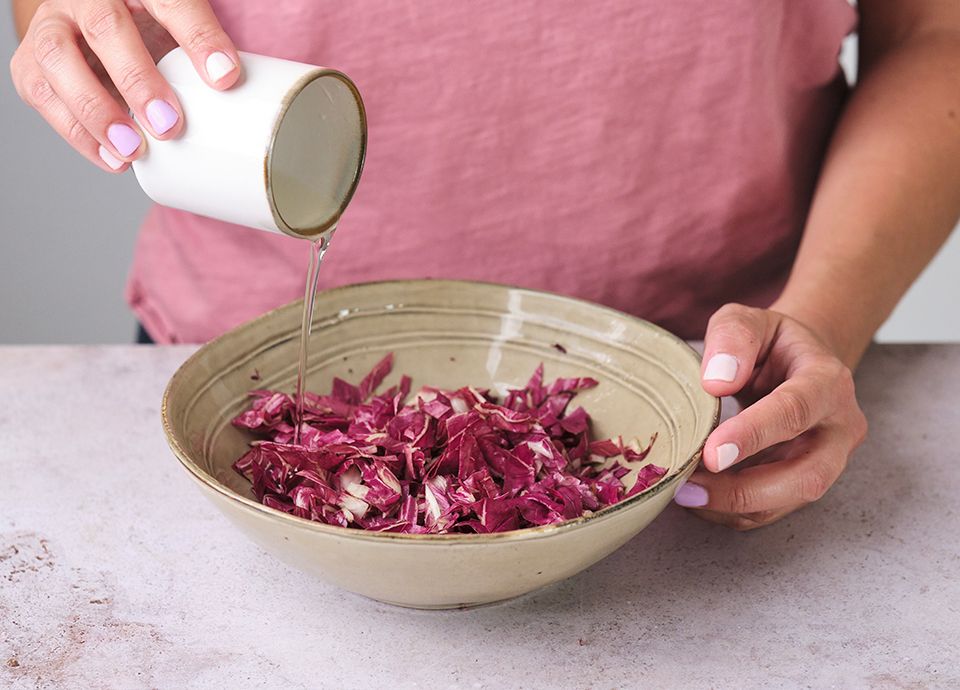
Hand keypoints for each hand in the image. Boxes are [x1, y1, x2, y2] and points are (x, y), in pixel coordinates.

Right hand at [10, 0, 239, 171]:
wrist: (95, 27)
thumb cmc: (146, 29)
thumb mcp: (176, 28)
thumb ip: (201, 46)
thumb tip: (230, 83)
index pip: (169, 2)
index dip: (198, 38)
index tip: (226, 77)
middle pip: (104, 28)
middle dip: (136, 79)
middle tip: (168, 125)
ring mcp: (51, 26)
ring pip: (57, 60)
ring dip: (96, 111)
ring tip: (134, 150)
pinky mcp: (32, 63)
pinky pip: (42, 95)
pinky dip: (77, 132)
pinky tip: (112, 158)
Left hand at [673, 304, 867, 529]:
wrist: (798, 361)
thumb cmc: (769, 342)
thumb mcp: (747, 319)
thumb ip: (732, 338)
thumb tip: (715, 382)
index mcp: (828, 381)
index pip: (795, 412)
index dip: (754, 435)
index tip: (712, 453)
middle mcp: (839, 427)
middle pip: (806, 475)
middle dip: (745, 489)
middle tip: (688, 485)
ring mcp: (829, 460)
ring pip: (790, 500)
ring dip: (734, 504)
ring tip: (684, 491)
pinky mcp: (807, 481)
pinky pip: (773, 510)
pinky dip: (733, 510)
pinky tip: (698, 496)